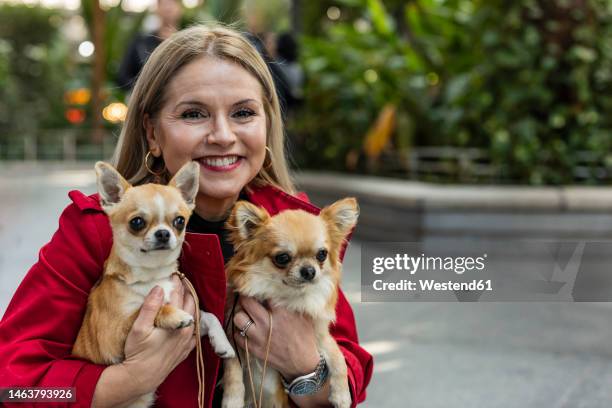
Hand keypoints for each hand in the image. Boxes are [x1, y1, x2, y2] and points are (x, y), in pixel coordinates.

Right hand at [121, 275, 196, 394]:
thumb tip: (159, 288)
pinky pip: (195, 330)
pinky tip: (187, 316)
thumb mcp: (139, 328)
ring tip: (183, 294)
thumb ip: (150, 307)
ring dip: (190, 303)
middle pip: (190, 303)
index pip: (179, 295)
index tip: (173, 273)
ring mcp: (188, 340)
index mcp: (177, 322)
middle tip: (179, 281)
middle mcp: (187, 329)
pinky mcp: (186, 349)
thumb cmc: (138, 353)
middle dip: (185, 290)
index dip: (176, 282)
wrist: (142, 377)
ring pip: (195, 315)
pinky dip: (192, 319)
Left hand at [232, 296, 319, 380]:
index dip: (260, 289)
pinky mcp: (253, 349)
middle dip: (246, 298)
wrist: (302, 364)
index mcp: (281, 312)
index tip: (258, 288)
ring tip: (245, 314)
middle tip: (247, 298)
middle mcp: (267, 323)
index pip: (263, 293)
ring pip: (238, 318)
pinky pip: (237, 336)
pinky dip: (239, 331)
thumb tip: (282, 290)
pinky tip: (245, 329)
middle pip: (247, 302)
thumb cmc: (305, 338)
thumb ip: (291, 304)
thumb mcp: (303, 317)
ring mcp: (258, 337)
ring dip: (241, 314)